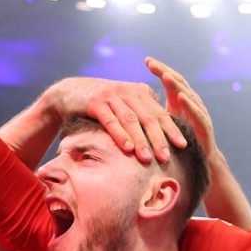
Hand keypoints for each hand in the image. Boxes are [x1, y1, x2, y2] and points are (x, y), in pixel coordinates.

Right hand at [44, 77, 185, 163]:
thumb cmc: (98, 103)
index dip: (172, 129)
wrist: (67, 93)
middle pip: (148, 117)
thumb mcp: (122, 103)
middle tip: (167, 157)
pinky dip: (119, 134)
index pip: (159, 113)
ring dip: (140, 140)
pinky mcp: (96, 103)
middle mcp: (128, 92)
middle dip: (159, 138)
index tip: (183, 145)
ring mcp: (112, 96)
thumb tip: (159, 128)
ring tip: (147, 158)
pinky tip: (127, 148)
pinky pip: (110, 120)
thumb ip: (140, 111)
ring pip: (131, 120)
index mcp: (139, 92)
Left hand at [145, 57, 218, 157]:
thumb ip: (153, 110)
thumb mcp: (163, 122)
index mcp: (181, 100)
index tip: (146, 60)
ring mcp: (200, 112)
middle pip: (178, 82)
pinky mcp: (204, 125)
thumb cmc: (179, 139)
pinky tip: (181, 96)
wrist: (201, 160)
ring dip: (176, 84)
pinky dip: (189, 103)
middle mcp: (192, 102)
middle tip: (152, 63)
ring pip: (188, 94)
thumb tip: (134, 102)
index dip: (160, 70)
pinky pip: (197, 112)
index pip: (170, 80)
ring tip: (164, 74)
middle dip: (165, 71)